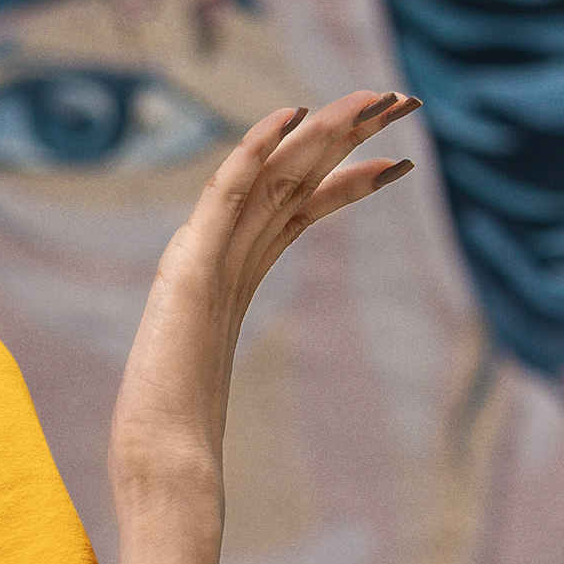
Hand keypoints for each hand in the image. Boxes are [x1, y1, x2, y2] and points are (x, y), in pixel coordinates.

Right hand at [109, 88, 419, 506]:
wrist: (160, 467)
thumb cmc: (178, 450)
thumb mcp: (214, 402)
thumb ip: (220, 391)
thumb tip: (228, 424)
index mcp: (230, 286)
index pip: (299, 215)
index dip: (348, 182)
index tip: (398, 160)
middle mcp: (218, 262)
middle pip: (292, 181)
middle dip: (347, 136)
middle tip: (403, 98)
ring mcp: (200, 263)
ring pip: (270, 177)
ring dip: (323, 130)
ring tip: (378, 97)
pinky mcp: (187, 270)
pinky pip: (226, 192)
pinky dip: (255, 149)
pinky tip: (292, 115)